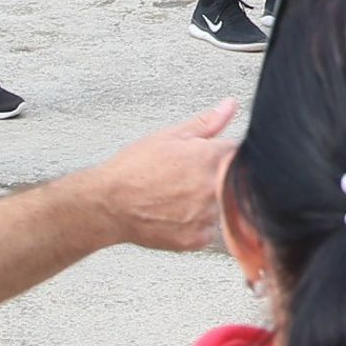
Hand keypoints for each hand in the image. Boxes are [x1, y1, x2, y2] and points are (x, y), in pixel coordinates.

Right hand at [90, 100, 238, 251]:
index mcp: (211, 158)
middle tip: (185, 180)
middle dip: (216, 178)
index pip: (239, 154)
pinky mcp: (195, 239)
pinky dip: (196, 224)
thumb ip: (207, 123)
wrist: (106, 204)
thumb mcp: (169, 136)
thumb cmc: (132, 169)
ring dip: (207, 203)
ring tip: (177, 197)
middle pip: (233, 182)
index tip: (209, 158)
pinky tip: (176, 214)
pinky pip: (208, 231)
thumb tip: (230, 106)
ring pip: (222, 208)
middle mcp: (213, 188)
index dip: (223, 155)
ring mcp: (205, 216)